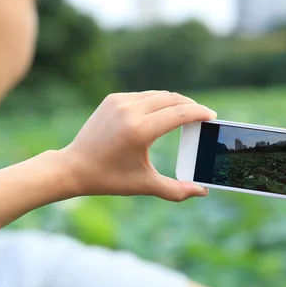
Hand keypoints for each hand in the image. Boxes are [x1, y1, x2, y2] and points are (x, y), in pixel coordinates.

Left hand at [58, 91, 216, 200]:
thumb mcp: (144, 185)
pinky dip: (157, 101)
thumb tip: (202, 191)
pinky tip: (163, 111)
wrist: (73, 167)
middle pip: (172, 99)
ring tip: (186, 113)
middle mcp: (130, 111)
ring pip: (158, 95)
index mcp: (140, 130)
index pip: (179, 113)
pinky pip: (143, 96)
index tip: (212, 116)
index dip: (199, 113)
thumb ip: (176, 190)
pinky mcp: (112, 99)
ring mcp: (120, 102)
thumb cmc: (109, 178)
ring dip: (175, 101)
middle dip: (190, 105)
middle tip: (203, 115)